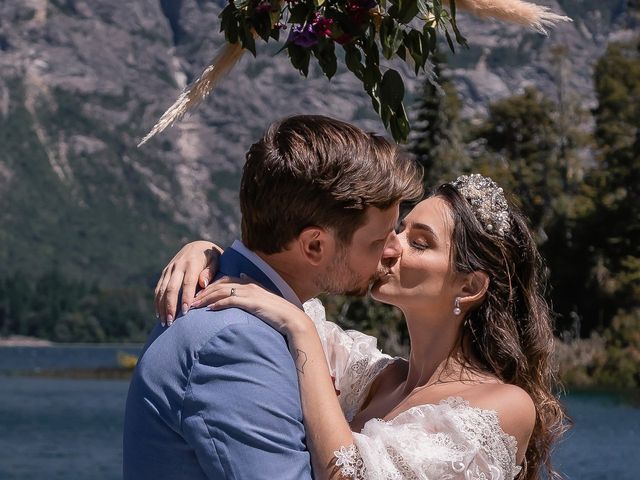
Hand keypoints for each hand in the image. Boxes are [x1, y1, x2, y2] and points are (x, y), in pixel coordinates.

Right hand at [154, 240, 222, 324]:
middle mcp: (178, 266)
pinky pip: (158, 288)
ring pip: (162, 289)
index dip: (185, 297)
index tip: (185, 311)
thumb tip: (202, 284)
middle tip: (171, 322)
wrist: (198, 245)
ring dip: (162, 306)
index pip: (187, 283)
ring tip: (164, 322)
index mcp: (192, 263)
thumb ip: (210, 271)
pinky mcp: (165, 272)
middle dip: (170, 306)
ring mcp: (170, 269)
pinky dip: (157, 301)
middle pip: (171, 288)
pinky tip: (159, 313)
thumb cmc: (211, 257)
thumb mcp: (216, 260)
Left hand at [192, 276, 312, 337]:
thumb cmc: (277, 313)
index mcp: (250, 283)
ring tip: (194, 305)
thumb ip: (251, 292)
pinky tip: (209, 309)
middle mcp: (248, 285)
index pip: (225, 279)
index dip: (210, 285)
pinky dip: (218, 304)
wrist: (291, 319)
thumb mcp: (263, 300)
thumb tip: (241, 280)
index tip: (199, 293)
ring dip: (206, 298)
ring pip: (222, 291)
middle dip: (203, 291)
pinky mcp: (251, 302)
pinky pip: (230, 300)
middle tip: (191, 299)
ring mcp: (249, 293)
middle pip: (220, 284)